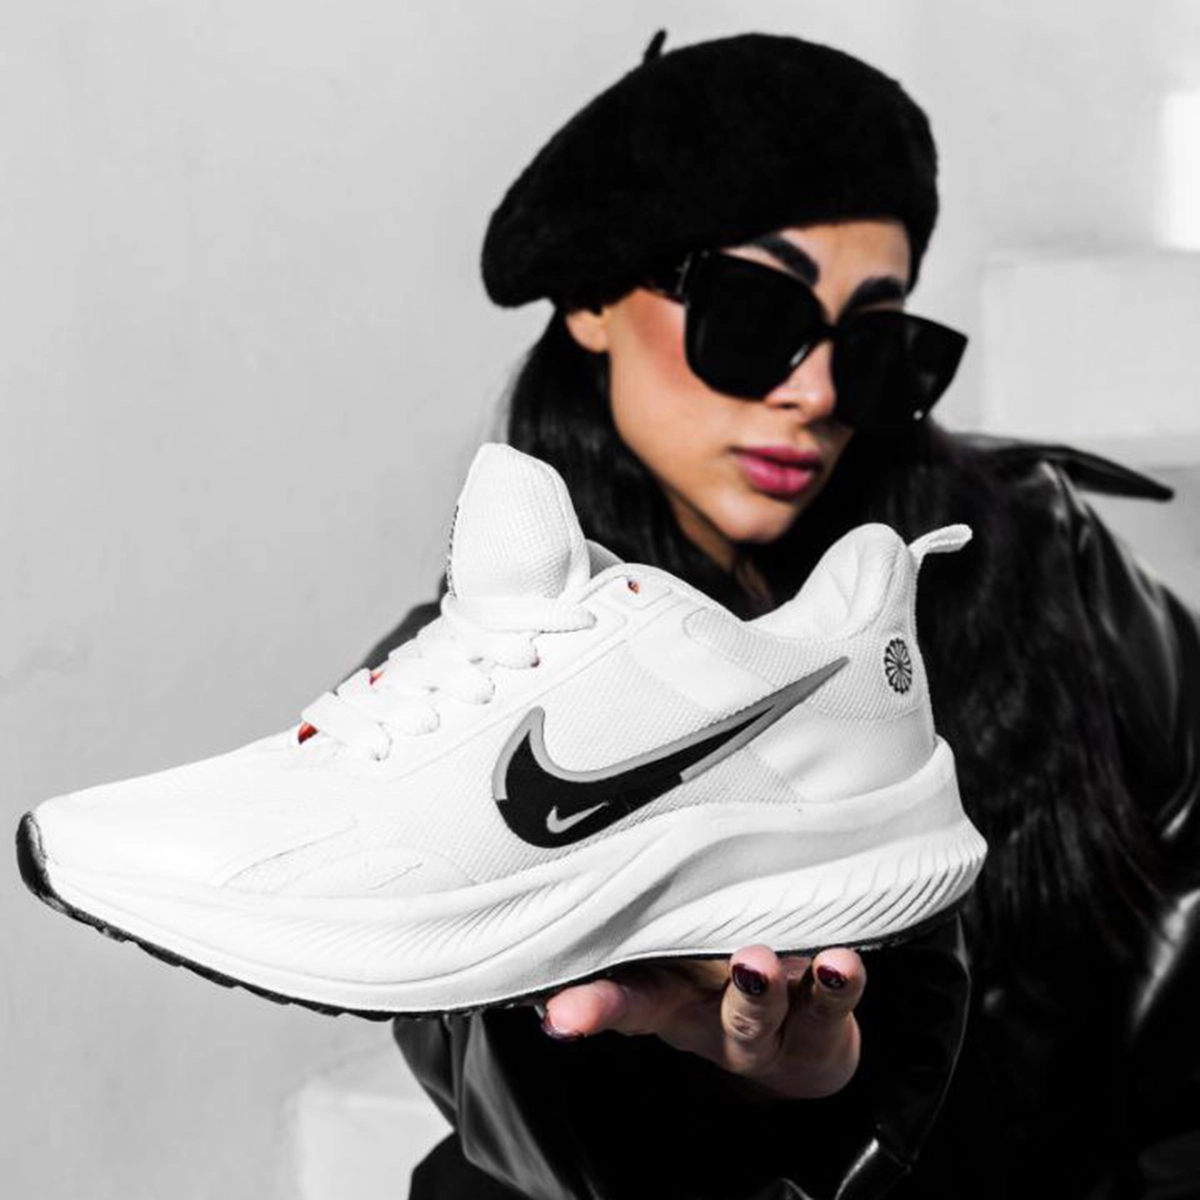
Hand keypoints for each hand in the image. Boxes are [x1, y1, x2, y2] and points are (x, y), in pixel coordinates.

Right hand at [524, 944, 865, 1101]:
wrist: (801, 1045)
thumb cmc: (721, 975)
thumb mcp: (672, 953)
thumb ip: (636, 920)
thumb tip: (571, 876)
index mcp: (667, 995)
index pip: (623, 1000)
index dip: (590, 1007)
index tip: (559, 1013)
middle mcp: (712, 1015)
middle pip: (699, 1009)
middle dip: (703, 986)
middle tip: (729, 960)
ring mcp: (767, 1024)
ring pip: (763, 1012)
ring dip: (764, 988)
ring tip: (764, 962)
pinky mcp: (821, 1023)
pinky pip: (830, 1006)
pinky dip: (836, 983)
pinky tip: (838, 960)